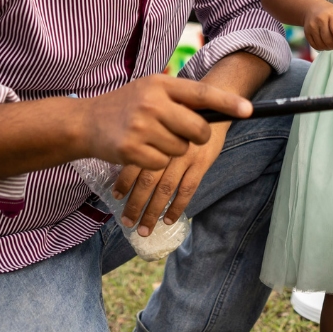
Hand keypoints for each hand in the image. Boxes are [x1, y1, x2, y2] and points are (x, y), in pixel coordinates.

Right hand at [79, 75, 250, 170]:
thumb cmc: (126, 105)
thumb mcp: (150, 89)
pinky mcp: (131, 150)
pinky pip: (162, 163)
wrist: (85, 122)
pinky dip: (156, 160)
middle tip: (185, 134)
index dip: (228, 103)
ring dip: (173, 149)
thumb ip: (179, 96)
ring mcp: (141, 126)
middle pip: (198, 129)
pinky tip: (142, 149)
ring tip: (153, 137)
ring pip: (181, 149)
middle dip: (198, 136)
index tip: (249, 111)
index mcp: (161, 85)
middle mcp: (152, 103)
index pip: (202, 94)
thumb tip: (218, 109)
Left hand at [110, 122, 227, 235]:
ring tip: (144, 229)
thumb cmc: (185, 112)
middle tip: (127, 222)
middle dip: (136, 204)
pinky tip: (169, 219)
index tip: (116, 197)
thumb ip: (149, 138)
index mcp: (155, 137)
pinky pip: (188, 189)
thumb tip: (127, 161)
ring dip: (153, 211)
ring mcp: (185, 157)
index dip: (124, 182)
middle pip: (148, 181)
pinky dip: (178, 205)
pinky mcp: (202, 163)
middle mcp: (167, 148)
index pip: (135, 164)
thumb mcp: (164, 118)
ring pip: (166, 189)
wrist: (216, 102)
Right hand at [303, 0, 332, 50]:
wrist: (313, 8)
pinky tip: (324, 43)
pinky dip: (321, 48)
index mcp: (332, 14)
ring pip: (321, 45)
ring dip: (328, 48)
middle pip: (328, 40)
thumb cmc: (331, 14)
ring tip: (331, 43)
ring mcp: (312, 26)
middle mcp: (320, 19)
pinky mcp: (306, 32)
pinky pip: (315, 46)